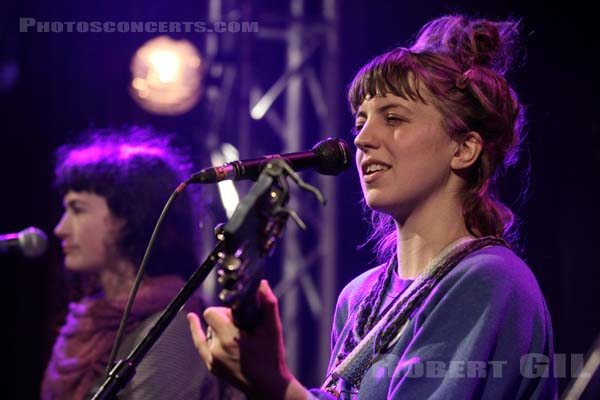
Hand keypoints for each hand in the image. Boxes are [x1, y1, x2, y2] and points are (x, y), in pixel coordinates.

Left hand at [188, 280, 306, 399]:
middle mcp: (216, 349)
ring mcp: (212, 359)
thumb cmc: (272, 356)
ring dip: (219, 328)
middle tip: (242, 326)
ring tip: (238, 337)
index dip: (225, 310)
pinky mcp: (212, 367)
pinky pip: (201, 344)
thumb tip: (262, 283)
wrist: (269, 386)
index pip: (211, 313)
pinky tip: (191, 317)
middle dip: (224, 318)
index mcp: (228, 338)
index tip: (237, 314)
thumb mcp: (273, 328)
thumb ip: (268, 303)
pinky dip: (198, 332)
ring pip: (208, 331)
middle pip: (211, 320)